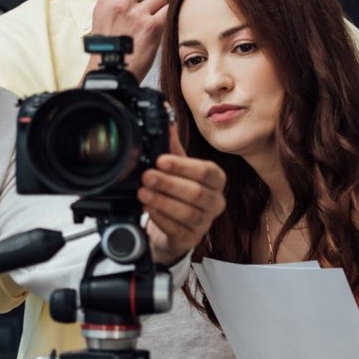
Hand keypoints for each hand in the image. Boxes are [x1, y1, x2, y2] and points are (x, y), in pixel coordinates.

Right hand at [90, 0, 166, 81]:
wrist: (112, 71)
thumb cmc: (108, 48)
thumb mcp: (101, 20)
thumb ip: (113, 1)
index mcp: (105, 1)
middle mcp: (120, 4)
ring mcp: (136, 14)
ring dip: (159, 5)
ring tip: (151, 19)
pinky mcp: (151, 26)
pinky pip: (166, 10)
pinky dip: (164, 17)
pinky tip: (157, 27)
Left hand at [138, 126, 226, 262]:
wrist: (174, 226)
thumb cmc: (179, 192)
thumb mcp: (177, 167)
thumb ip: (172, 146)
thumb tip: (165, 118)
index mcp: (216, 180)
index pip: (207, 171)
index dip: (183, 166)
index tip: (161, 160)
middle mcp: (215, 202)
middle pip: (196, 193)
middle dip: (168, 183)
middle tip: (146, 176)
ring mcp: (205, 223)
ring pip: (187, 213)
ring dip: (162, 201)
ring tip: (143, 192)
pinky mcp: (191, 240)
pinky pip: (177, 230)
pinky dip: (161, 218)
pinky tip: (148, 209)